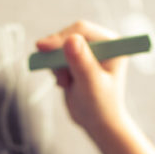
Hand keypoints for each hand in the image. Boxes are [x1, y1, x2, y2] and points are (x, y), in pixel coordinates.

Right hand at [35, 20, 129, 139]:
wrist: (98, 123)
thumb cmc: (101, 106)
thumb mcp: (90, 85)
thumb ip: (81, 62)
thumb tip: (71, 40)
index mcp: (112, 43)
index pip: (82, 30)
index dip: (61, 38)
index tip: (42, 48)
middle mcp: (101, 42)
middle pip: (69, 35)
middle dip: (58, 54)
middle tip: (57, 75)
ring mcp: (88, 50)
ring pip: (60, 46)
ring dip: (56, 63)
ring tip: (66, 83)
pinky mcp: (77, 58)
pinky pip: (57, 55)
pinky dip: (55, 68)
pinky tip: (65, 83)